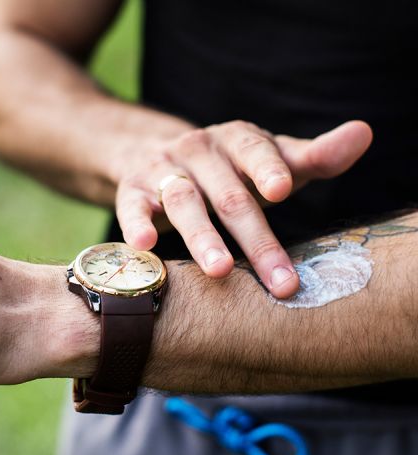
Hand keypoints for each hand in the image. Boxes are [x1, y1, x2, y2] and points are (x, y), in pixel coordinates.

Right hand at [115, 120, 372, 297]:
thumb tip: (363, 134)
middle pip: (227, 194)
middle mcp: (198, 149)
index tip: (280, 191)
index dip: (266, 169)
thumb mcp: (267, 159)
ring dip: (201, 237)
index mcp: (235, 139)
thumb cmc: (226, 168)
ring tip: (219, 271)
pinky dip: (136, 224)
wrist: (151, 152)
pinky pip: (132, 207)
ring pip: (183, 201)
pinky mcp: (131, 190)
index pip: (254, 149)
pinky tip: (145, 245)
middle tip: (278, 281)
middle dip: (254, 237)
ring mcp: (162, 169)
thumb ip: (312, 156)